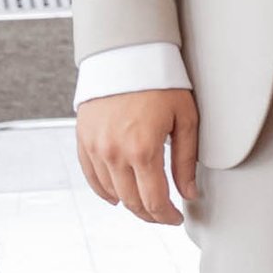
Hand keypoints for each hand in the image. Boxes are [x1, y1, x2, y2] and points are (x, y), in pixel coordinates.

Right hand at [77, 88, 198, 224]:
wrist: (127, 54)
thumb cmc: (160, 82)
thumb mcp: (185, 119)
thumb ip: (186, 161)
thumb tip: (189, 193)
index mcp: (143, 150)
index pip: (155, 201)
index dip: (168, 216)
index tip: (177, 218)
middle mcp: (115, 153)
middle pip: (132, 202)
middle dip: (151, 214)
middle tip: (164, 215)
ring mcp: (95, 147)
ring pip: (112, 193)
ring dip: (130, 204)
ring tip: (146, 203)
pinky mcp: (83, 139)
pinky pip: (91, 176)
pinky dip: (104, 191)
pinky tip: (117, 196)